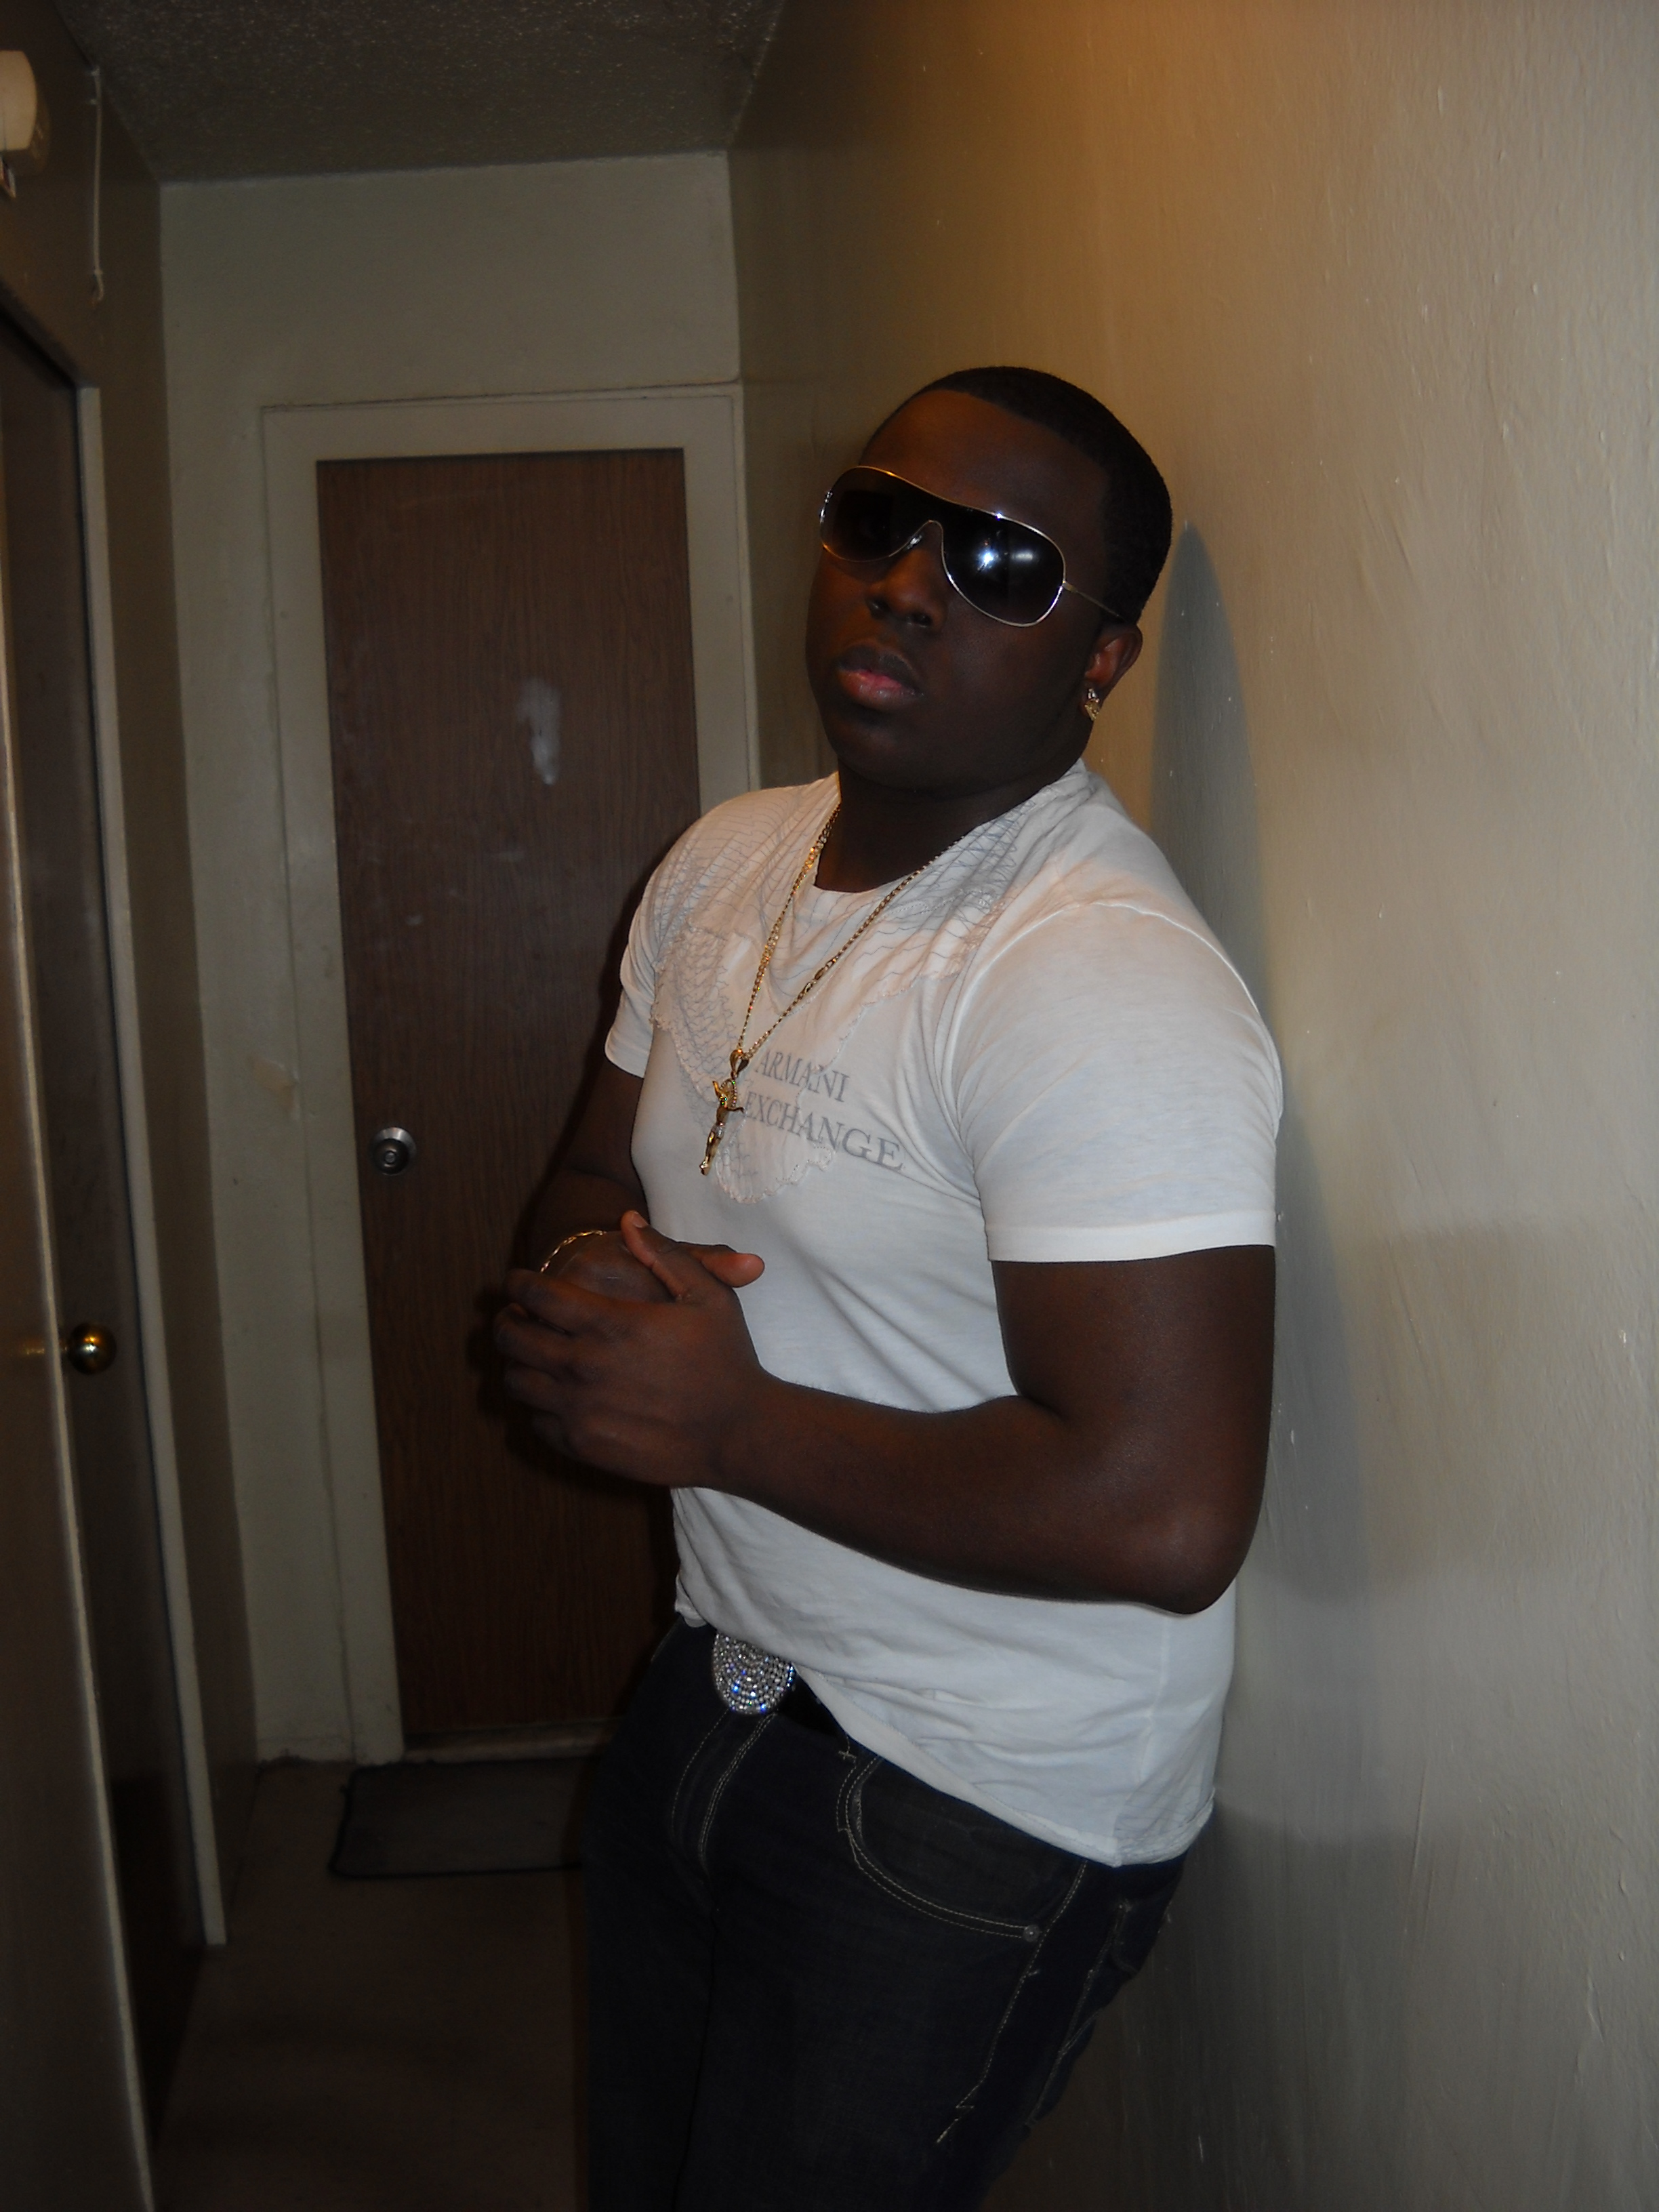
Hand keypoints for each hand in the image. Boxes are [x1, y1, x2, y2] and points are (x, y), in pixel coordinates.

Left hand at [498, 1214, 770, 1480]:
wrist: (740, 1434)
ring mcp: (580, 1409)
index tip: (515, 1282)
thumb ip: (664, 1254)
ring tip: (526, 1356)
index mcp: (610, 1324)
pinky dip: (535, 1406)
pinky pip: (536, 1422)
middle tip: (510, 1316)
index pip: (537, 1296)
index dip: (518, 1284)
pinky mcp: (584, 1445)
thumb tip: (628, 1220)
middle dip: (505, 1321)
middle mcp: (585, 1366)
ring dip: (515, 1363)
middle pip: (514, 1338)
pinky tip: (551, 1397)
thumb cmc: (727, 1360)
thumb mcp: (707, 1295)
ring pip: (518, 1382)